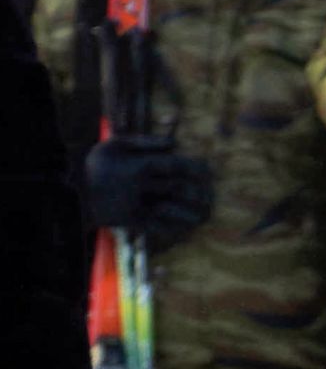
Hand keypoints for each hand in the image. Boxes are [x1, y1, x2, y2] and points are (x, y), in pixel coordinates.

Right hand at [84, 135, 213, 252]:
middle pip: (179, 189)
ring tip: (205, 215)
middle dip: (200, 193)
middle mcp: (140, 186)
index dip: (198, 169)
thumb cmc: (98, 162)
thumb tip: (175, 143)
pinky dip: (174, 227)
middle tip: (212, 196)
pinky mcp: (128, 220)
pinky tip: (187, 227)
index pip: (178, 166)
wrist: (69, 189)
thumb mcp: (117, 143)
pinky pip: (156, 226)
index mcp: (140, 165)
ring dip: (191, 213)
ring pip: (171, 210)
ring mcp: (134, 205)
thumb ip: (147, 141)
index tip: (209, 172)